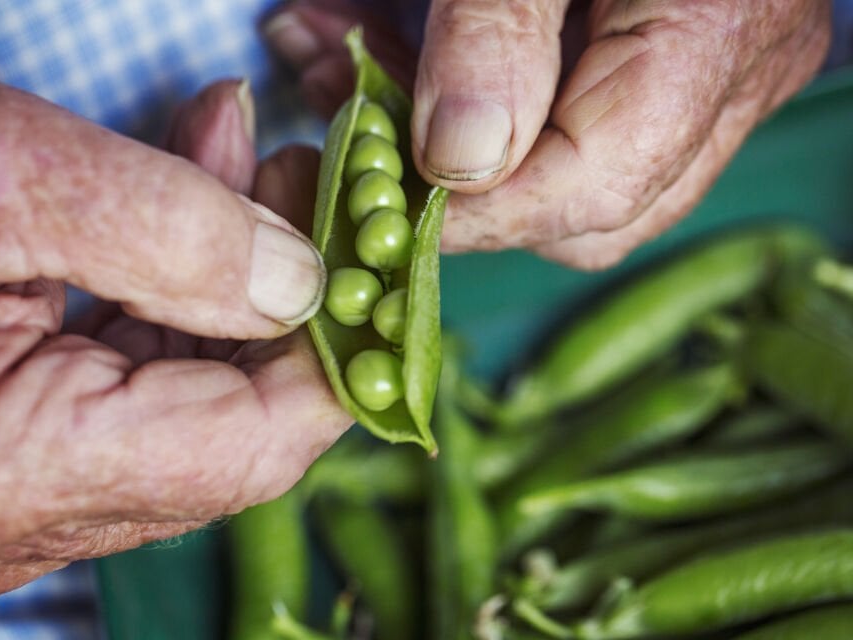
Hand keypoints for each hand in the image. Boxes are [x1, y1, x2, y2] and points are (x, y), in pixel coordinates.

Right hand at [0, 52, 350, 600]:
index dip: (336, 356)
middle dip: (289, 311)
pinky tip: (199, 211)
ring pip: (192, 415)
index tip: (379, 266)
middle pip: (229, 437)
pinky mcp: (7, 472)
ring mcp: (5, 508)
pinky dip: (181, 307)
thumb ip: (170, 234)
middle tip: (314, 193)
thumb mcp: (0, 171)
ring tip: (257, 174)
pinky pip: (139, 401)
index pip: (250, 446)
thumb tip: (302, 289)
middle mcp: (4, 522)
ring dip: (237, 294)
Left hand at [264, 0, 829, 267]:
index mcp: (714, 33)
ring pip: (580, 186)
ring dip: (453, 152)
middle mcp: (731, 77)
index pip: (596, 185)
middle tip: (359, 117)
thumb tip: (458, 162)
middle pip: (593, 211)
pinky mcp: (670, 69)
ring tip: (352, 70)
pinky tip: (397, 58)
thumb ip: (499, 35)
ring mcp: (709, 79)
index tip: (378, 190)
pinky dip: (481, 116)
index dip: (479, 213)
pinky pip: (578, 134)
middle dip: (462, 191)